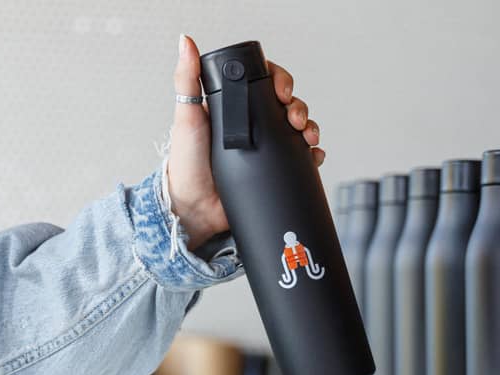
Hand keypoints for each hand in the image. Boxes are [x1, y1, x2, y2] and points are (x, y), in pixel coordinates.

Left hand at [167, 34, 324, 249]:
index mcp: (236, 106)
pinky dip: (313, 155)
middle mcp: (254, 124)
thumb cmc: (186, 162)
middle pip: (287, 105)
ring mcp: (266, 147)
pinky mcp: (274, 170)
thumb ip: (186, 79)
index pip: (265, 83)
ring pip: (299, 129)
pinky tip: (314, 156)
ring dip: (310, 128)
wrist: (195, 207)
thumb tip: (186, 42)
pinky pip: (302, 159)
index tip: (281, 91)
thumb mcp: (187, 116)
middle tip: (294, 119)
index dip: (280, 81)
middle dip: (298, 108)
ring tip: (308, 137)